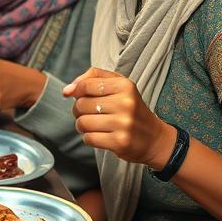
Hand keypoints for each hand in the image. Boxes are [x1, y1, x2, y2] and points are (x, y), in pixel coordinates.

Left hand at [62, 67, 176, 167]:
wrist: (155, 139)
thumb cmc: (130, 109)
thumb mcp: (118, 86)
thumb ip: (91, 78)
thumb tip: (67, 90)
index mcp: (125, 86)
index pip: (86, 85)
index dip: (76, 92)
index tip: (78, 96)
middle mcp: (126, 103)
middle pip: (81, 104)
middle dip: (79, 110)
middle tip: (90, 114)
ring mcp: (123, 123)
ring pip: (82, 122)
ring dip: (82, 126)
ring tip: (93, 125)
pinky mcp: (120, 141)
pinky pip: (88, 138)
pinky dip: (89, 138)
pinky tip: (100, 136)